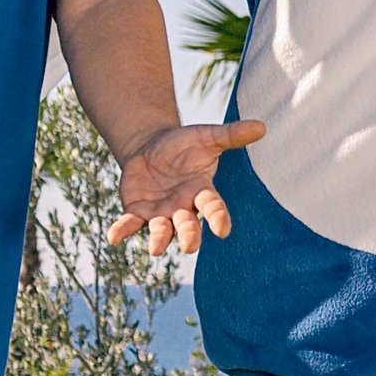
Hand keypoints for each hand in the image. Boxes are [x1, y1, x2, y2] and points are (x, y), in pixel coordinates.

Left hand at [107, 119, 265, 254]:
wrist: (151, 147)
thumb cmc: (184, 145)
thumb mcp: (207, 137)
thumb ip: (231, 135)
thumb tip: (262, 126)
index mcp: (201, 191)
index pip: (213, 207)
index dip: (218, 218)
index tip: (223, 230)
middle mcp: (183, 207)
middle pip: (188, 226)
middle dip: (189, 235)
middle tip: (190, 246)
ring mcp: (160, 213)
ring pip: (161, 230)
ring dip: (159, 239)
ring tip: (155, 249)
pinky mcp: (138, 212)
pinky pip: (130, 224)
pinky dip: (122, 231)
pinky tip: (113, 237)